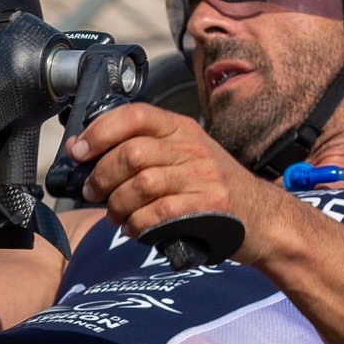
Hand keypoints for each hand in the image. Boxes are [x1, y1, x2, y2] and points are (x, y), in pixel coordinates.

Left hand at [66, 103, 291, 264]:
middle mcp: (192, 147)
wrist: (265, 218)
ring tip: (116, 215)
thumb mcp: (186, 156)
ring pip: (141, 185)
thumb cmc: (215, 189)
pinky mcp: (209, 205)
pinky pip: (159, 213)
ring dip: (118, 205)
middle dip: (102, 176)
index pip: (135, 115)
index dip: (100, 131)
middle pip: (131, 153)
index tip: (79, 151)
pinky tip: (136, 228)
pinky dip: (138, 224)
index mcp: (182, 129)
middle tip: (93, 192)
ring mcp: (203, 176)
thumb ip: (145, 152)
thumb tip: (87, 156)